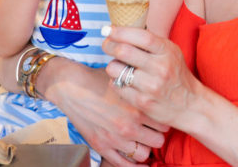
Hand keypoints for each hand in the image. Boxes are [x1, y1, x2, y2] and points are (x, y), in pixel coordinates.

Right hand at [40, 58, 167, 166]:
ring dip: (145, 148)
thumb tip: (159, 93)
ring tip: (142, 140)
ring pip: (143, 154)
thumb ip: (142, 91)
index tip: (159, 118)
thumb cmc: (99, 80)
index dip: (163, 120)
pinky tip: (139, 164)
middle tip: (152, 129)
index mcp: (137, 108)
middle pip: (158, 141)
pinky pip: (124, 165)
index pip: (164, 123)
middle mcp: (129, 126)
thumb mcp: (125, 81)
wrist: (73, 87)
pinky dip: (134, 166)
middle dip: (156, 135)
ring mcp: (115, 140)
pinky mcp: (102, 147)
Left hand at [102, 27, 201, 129]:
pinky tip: (124, 81)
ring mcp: (151, 86)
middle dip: (109, 45)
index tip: (108, 29)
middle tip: (106, 45)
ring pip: (115, 69)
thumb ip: (150, 42)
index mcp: (167, 51)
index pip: (141, 36)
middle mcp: (160, 68)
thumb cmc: (176, 74)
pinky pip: (117, 86)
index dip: (121, 31)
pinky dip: (116, 81)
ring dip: (112, 65)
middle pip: (123, 51)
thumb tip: (117, 30)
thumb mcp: (170, 52)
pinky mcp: (142, 102)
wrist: (190, 105)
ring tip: (119, 66)